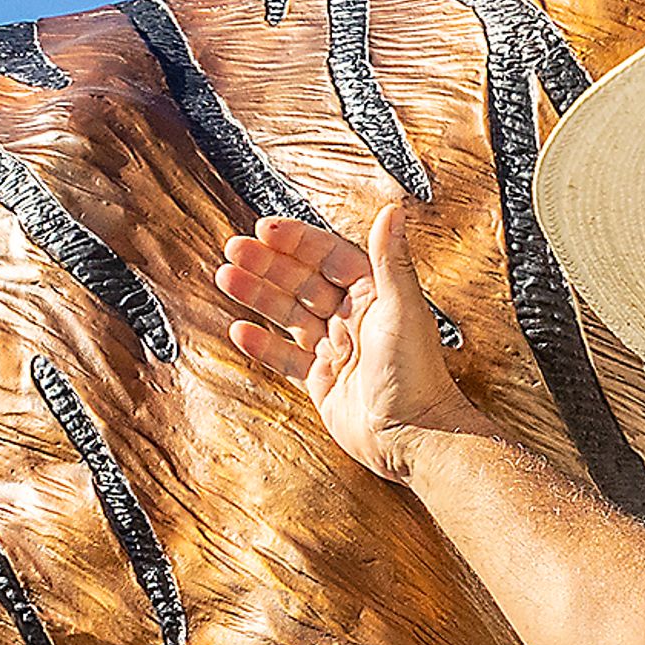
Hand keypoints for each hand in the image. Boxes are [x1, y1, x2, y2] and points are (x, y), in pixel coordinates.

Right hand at [217, 207, 485, 479]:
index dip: (297, 241)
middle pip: (303, 281)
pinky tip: (240, 330)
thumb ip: (391, 259)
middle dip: (268, 264)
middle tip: (234, 250)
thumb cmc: (417, 374)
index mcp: (374, 294)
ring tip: (226, 278)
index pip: (329, 256)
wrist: (412, 435)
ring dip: (259, 295)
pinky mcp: (322, 381)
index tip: (265, 228)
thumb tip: (393, 209)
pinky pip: (286, 357)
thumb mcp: (402, 308)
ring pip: (289, 315)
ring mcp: (336, 349)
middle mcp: (353, 318)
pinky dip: (263, 344)